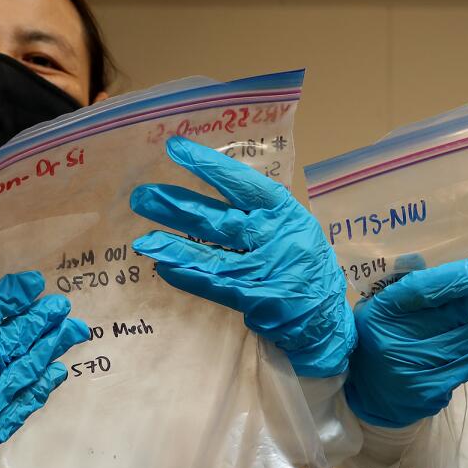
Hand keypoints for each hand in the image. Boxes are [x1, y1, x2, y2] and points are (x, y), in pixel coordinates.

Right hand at [0, 272, 88, 467]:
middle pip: (6, 345)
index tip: (30, 284)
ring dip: (48, 351)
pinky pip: (17, 412)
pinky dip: (39, 391)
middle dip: (37, 322)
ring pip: (20, 375)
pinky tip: (56, 373)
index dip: (5, 300)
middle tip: (61, 306)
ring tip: (71, 331)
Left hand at [131, 136, 354, 377]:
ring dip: (174, 246)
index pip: (243, 183)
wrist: (325, 318)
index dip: (209, 166)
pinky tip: (163, 267)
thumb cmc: (307, 266)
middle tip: (142, 196)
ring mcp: (263, 270)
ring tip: (142, 239)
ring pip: (210, 254)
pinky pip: (213, 285)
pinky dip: (187, 276)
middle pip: (219, 219)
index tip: (176, 149)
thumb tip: (219, 188)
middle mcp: (274, 238)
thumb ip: (261, 213)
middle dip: (178, 207)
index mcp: (285, 213)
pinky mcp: (253, 299)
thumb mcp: (295, 229)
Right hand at [345, 259, 467, 427]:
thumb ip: (409, 284)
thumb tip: (445, 265)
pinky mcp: (431, 391)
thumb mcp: (380, 307)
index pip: (425, 290)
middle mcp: (395, 342)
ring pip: (467, 341)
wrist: (367, 396)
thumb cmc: (378, 339)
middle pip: (453, 314)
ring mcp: (414, 370)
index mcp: (380, 313)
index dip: (463, 278)